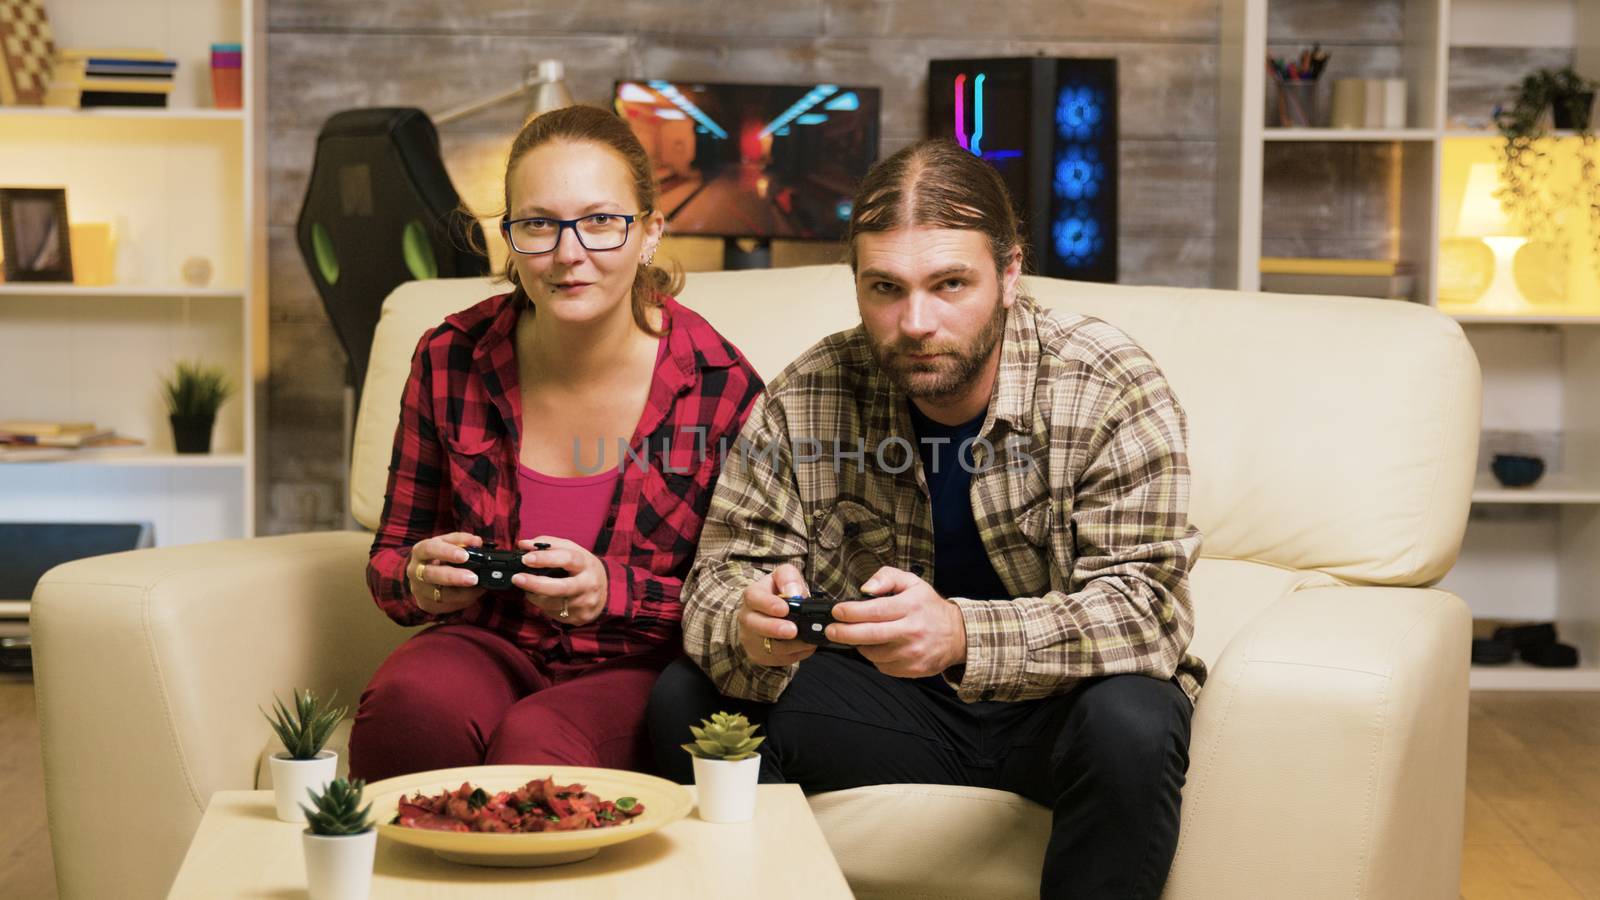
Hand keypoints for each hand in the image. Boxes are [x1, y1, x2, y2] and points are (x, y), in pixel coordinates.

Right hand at [407, 532, 485, 614]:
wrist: (422, 575)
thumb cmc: (437, 556)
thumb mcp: (446, 543)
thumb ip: (461, 540)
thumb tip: (477, 541)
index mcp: (420, 551)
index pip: (430, 549)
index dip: (447, 552)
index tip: (465, 556)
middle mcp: (415, 571)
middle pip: (431, 575)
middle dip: (453, 577)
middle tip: (473, 578)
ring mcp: (418, 589)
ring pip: (439, 595)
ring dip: (461, 593)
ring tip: (478, 588)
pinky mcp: (425, 603)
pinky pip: (445, 605)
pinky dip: (462, 601)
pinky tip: (472, 595)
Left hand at [514, 537, 607, 625]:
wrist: (604, 592)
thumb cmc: (583, 568)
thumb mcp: (573, 551)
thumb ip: (549, 544)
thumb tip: (524, 544)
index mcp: (586, 564)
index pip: (567, 559)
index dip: (545, 558)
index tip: (526, 558)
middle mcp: (587, 585)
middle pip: (560, 587)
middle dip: (535, 583)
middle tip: (517, 578)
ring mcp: (583, 603)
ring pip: (552, 603)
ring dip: (534, 595)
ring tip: (527, 587)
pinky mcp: (578, 617)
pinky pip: (552, 612)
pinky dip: (541, 604)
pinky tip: (541, 597)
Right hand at [737, 563, 816, 667]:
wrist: (764, 613)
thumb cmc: (776, 593)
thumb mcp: (782, 576)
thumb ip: (788, 578)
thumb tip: (794, 593)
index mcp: (752, 596)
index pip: (754, 599)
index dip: (769, 604)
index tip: (785, 608)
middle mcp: (747, 618)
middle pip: (755, 626)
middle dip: (775, 629)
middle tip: (793, 630)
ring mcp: (751, 639)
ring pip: (768, 647)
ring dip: (791, 646)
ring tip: (809, 641)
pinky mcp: (759, 655)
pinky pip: (777, 659)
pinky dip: (795, 655)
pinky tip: (806, 647)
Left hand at [827, 567, 967, 677]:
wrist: (957, 635)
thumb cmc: (928, 607)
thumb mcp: (912, 582)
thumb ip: (887, 577)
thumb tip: (866, 588)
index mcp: (911, 607)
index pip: (875, 611)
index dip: (851, 612)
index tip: (836, 611)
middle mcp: (912, 631)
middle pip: (870, 635)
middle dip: (844, 633)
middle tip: (831, 630)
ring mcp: (912, 653)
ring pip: (873, 653)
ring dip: (860, 645)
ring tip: (861, 635)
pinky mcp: (912, 669)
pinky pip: (882, 666)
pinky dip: (874, 657)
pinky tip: (879, 646)